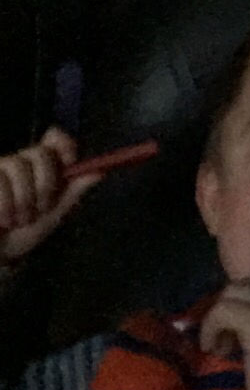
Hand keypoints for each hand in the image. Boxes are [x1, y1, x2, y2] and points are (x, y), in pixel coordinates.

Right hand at [0, 127, 101, 265]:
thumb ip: (74, 190)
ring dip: (23, 199)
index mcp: (44, 167)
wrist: (1, 251)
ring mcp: (0, 168)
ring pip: (17, 165)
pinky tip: (4, 220)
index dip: (64, 145)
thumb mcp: (56, 212)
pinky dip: (5, 205)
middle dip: (45, 183)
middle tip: (42, 209)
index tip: (70, 162)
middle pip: (40, 152)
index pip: (55, 138)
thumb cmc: (28, 230)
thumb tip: (100, 171)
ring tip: (20, 219)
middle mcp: (22, 162)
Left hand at [200, 275, 249, 389]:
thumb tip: (241, 308)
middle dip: (232, 308)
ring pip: (232, 293)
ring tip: (224, 348)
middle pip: (247, 284)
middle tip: (229, 341)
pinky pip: (223, 310)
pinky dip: (211, 328)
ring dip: (220, 318)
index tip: (241, 334)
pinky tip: (215, 350)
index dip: (246, 304)